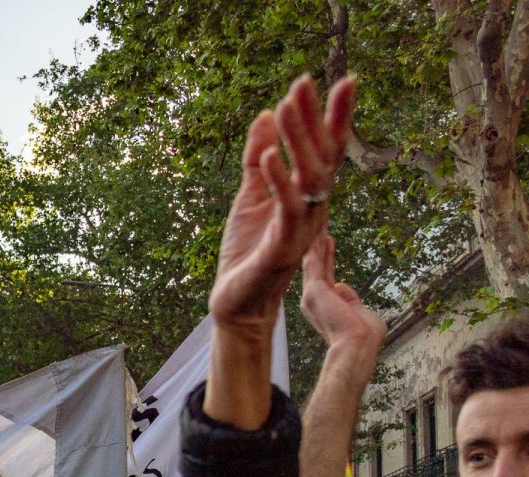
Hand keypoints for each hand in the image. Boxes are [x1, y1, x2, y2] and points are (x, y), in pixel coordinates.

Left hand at [210, 75, 354, 337]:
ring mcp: (302, 227)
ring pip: (309, 178)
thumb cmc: (248, 249)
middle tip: (306, 82)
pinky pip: (287, 209)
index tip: (336, 80)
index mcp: (307, 195)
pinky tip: (269, 155)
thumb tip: (266, 115)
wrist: (237, 299)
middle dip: (316, 118)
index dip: (330, 116)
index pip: (324, 149)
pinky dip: (278, 181)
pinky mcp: (283, 247)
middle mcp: (313, 208)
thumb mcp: (249, 196)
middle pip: (322, 156)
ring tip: (287, 106)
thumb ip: (256, 158)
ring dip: (298, 141)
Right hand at [300, 232, 384, 350]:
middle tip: (316, 223)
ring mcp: (311, 294)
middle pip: (316, 264)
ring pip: (313, 260)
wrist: (357, 347)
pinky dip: (315, 245)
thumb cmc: (363, 336)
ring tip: (315, 219)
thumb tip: (341, 286)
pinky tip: (317, 230)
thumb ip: (351, 299)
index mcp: (323, 306)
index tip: (325, 240)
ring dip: (314, 240)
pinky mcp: (314, 289)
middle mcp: (313, 299)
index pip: (325, 275)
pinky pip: (314, 262)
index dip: (326, 256)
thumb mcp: (359, 313)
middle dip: (317, 243)